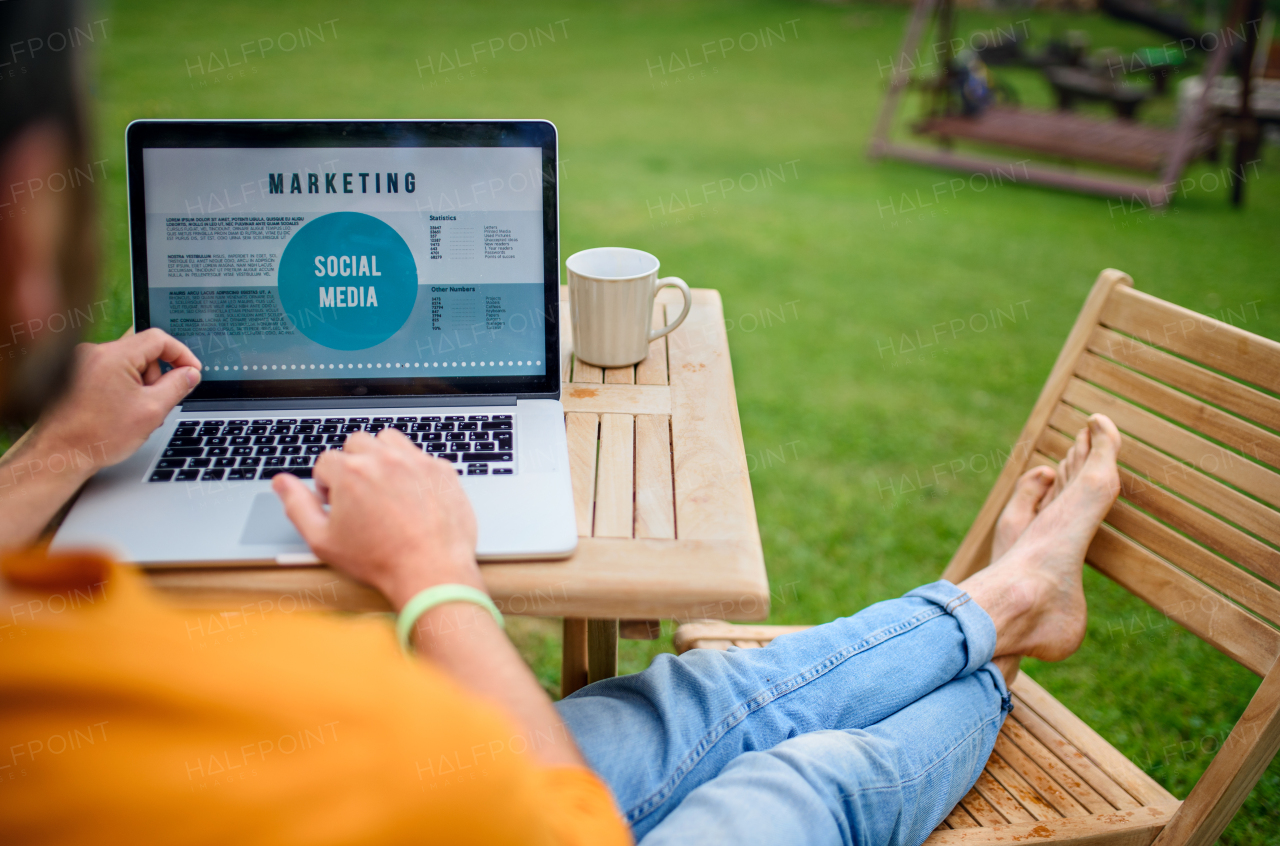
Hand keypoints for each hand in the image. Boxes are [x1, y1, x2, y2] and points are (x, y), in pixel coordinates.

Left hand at [36, 328, 201, 467]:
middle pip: (143, 353)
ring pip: (127, 364)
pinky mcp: (75, 373)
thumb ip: (178, 386)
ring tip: (132, 413)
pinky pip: (110, 372)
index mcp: (113, 356)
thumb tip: (191, 373)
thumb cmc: (99, 436)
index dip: (181, 354)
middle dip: (156, 378)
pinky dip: (122, 388)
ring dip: (139, 385)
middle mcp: (94, 353)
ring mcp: (82, 362)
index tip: (192, 371)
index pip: (159, 339)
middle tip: (155, 404)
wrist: (60, 454)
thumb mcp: (152, 410)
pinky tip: (119, 411)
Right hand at [272, 429, 481, 609]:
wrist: (430, 571)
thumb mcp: (323, 540)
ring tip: (384, 488)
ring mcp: (416, 462)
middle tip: (360, 495)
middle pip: (357, 443)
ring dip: (382, 457)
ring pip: (389, 440)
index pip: (326, 460)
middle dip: (352, 465)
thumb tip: (281, 483)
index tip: (337, 504)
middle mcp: (384, 459)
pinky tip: (412, 496)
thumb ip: (297, 506)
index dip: (327, 484)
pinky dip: (413, 470)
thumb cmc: (378, 560)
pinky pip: (421, 457)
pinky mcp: (441, 470)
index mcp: (351, 472)